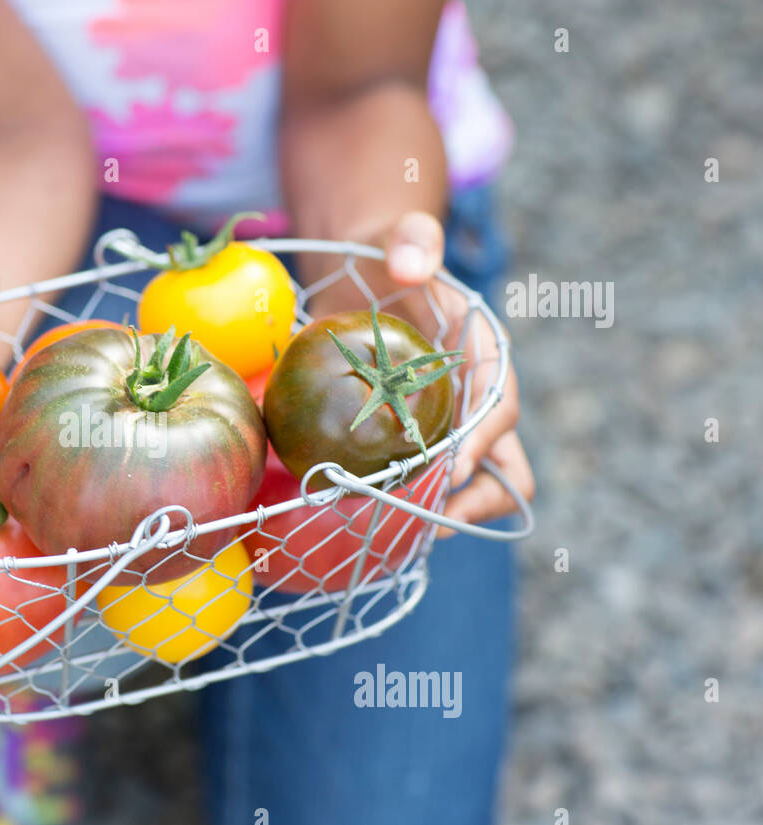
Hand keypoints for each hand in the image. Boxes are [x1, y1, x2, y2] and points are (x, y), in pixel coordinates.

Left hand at [320, 211, 534, 534]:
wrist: (372, 271)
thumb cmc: (394, 254)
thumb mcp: (403, 239)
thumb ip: (414, 242)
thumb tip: (411, 264)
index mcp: (488, 353)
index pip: (499, 406)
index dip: (483, 443)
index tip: (449, 472)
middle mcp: (481, 397)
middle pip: (505, 465)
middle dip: (477, 500)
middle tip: (433, 524)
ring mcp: (456, 423)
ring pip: (474, 485)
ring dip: (448, 513)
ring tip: (403, 533)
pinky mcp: (424, 438)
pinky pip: (428, 481)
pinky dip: (412, 503)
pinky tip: (372, 518)